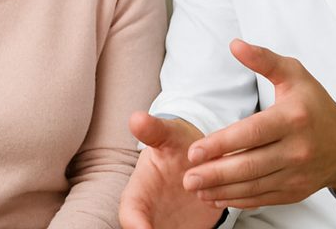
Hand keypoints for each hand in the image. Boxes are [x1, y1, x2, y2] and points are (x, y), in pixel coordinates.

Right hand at [120, 112, 224, 228]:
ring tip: (191, 228)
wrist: (198, 159)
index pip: (129, 214)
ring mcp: (168, 226)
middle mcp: (149, 215)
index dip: (135, 224)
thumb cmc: (178, 145)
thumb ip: (154, 131)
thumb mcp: (168, 136)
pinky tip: (206, 223)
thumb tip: (136, 118)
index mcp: (138, 193)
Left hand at [182, 39, 335, 209]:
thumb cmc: (315, 104)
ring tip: (194, 187)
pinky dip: (237, 200)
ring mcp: (296, 174)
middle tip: (187, 177)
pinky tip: (216, 196)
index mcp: (293, 118)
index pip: (252, 133)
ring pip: (254, 186)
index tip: (194, 151)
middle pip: (250, 165)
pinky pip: (262, 198)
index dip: (221, 144)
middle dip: (215, 173)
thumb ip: (264, 59)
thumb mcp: (294, 74)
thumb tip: (235, 45)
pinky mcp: (295, 192)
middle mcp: (297, 149)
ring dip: (221, 189)